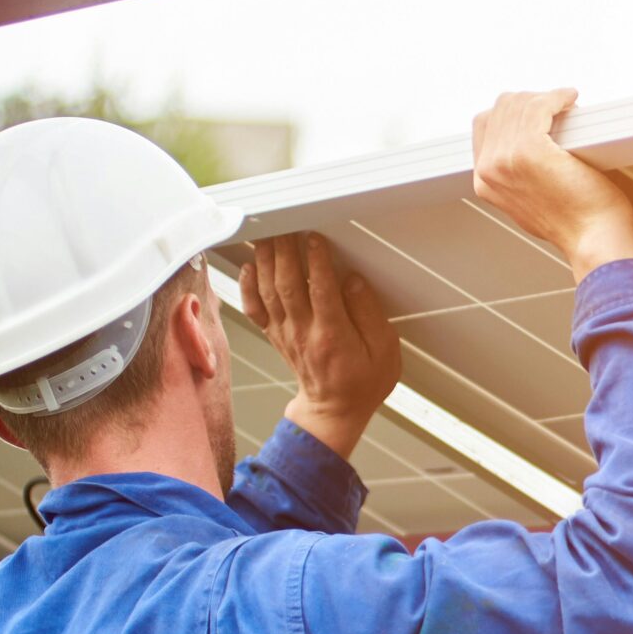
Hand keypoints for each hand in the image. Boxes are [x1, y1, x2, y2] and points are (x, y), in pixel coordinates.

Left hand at [239, 233, 400, 461]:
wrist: (334, 410)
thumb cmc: (364, 382)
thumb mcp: (385, 353)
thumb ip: (370, 316)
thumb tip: (354, 282)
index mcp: (334, 335)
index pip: (321, 290)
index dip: (317, 261)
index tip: (316, 237)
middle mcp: (304, 331)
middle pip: (287, 284)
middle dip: (285, 250)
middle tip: (285, 223)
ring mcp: (286, 332)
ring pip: (268, 290)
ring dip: (266, 260)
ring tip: (268, 234)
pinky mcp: (276, 334)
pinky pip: (255, 308)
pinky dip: (248, 286)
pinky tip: (250, 266)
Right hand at [470, 88, 632, 282]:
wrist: (594, 241)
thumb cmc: (578, 224)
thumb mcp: (534, 201)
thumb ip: (520, 174)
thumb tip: (530, 145)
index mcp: (486, 182)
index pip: (484, 125)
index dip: (513, 111)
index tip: (538, 110)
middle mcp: (489, 170)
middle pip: (500, 110)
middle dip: (531, 101)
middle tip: (557, 106)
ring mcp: (505, 160)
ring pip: (518, 105)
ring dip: (546, 98)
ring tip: (567, 103)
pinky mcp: (530, 151)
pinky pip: (538, 107)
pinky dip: (556, 98)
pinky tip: (570, 99)